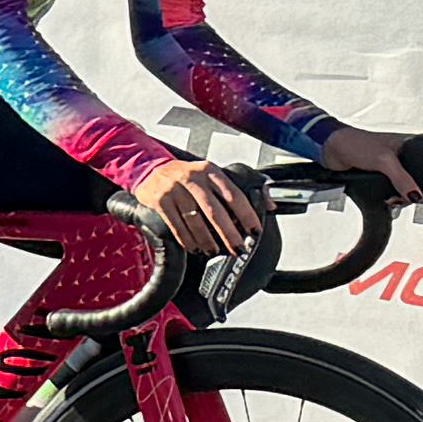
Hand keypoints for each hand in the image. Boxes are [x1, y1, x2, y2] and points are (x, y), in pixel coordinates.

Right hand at [127, 153, 271, 260]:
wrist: (151, 170)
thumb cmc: (188, 176)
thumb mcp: (213, 175)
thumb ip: (239, 189)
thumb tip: (270, 205)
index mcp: (210, 171)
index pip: (233, 195)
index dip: (246, 214)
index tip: (254, 231)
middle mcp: (193, 178)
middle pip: (214, 210)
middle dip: (228, 233)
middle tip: (237, 248)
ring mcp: (175, 190)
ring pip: (195, 221)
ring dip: (207, 240)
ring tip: (215, 251)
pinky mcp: (160, 201)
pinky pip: (176, 225)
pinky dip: (187, 240)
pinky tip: (195, 247)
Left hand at [314, 123, 422, 205]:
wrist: (332, 149)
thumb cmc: (356, 144)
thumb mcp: (383, 161)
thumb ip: (402, 178)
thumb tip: (417, 196)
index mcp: (418, 145)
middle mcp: (413, 156)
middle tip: (413, 199)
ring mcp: (401, 167)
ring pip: (416, 189)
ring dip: (408, 198)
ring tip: (395, 199)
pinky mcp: (390, 177)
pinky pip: (402, 192)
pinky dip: (399, 198)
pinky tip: (391, 201)